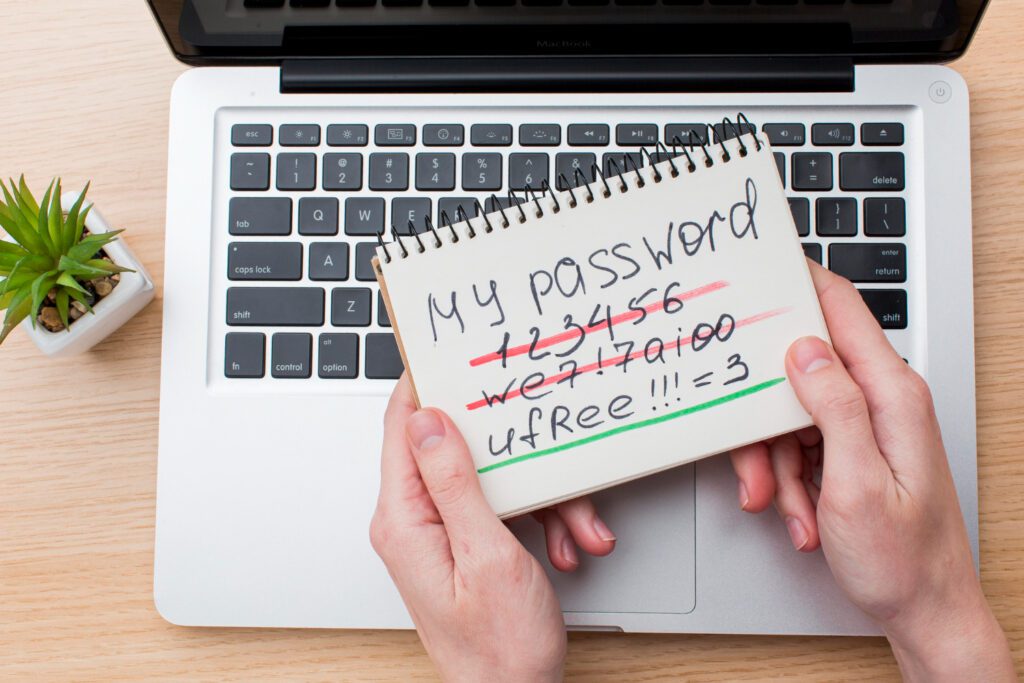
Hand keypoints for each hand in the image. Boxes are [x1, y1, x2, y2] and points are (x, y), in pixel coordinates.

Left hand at [371, 376, 575, 682]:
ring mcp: (436, 532)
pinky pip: (498, 508)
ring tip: (575, 528)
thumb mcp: (487, 555)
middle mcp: (411, 522)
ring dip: (539, 497)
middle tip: (545, 449)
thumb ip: (454, 482)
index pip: (402, 426)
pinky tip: (565, 543)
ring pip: (489, 480)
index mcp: (404, 519)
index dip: (428, 384)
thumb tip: (429, 420)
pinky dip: (538, 519)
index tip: (455, 355)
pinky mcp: (460, 544)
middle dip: (513, 455)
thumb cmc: (498, 647)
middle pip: (456, 450)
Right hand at [730, 261, 1013, 680]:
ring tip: (788, 507)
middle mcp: (883, 401)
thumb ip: (833, 407)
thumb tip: (804, 350)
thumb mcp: (857, 484)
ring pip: (793, 414)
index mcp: (892, 395)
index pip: (842, 311)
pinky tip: (802, 514)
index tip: (759, 269)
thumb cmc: (903, 560)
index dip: (799, 284)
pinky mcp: (856, 447)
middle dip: (766, 420)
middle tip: (758, 468)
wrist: (926, 611)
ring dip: (777, 462)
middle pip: (802, 372)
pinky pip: (803, 443)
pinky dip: (792, 479)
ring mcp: (869, 424)